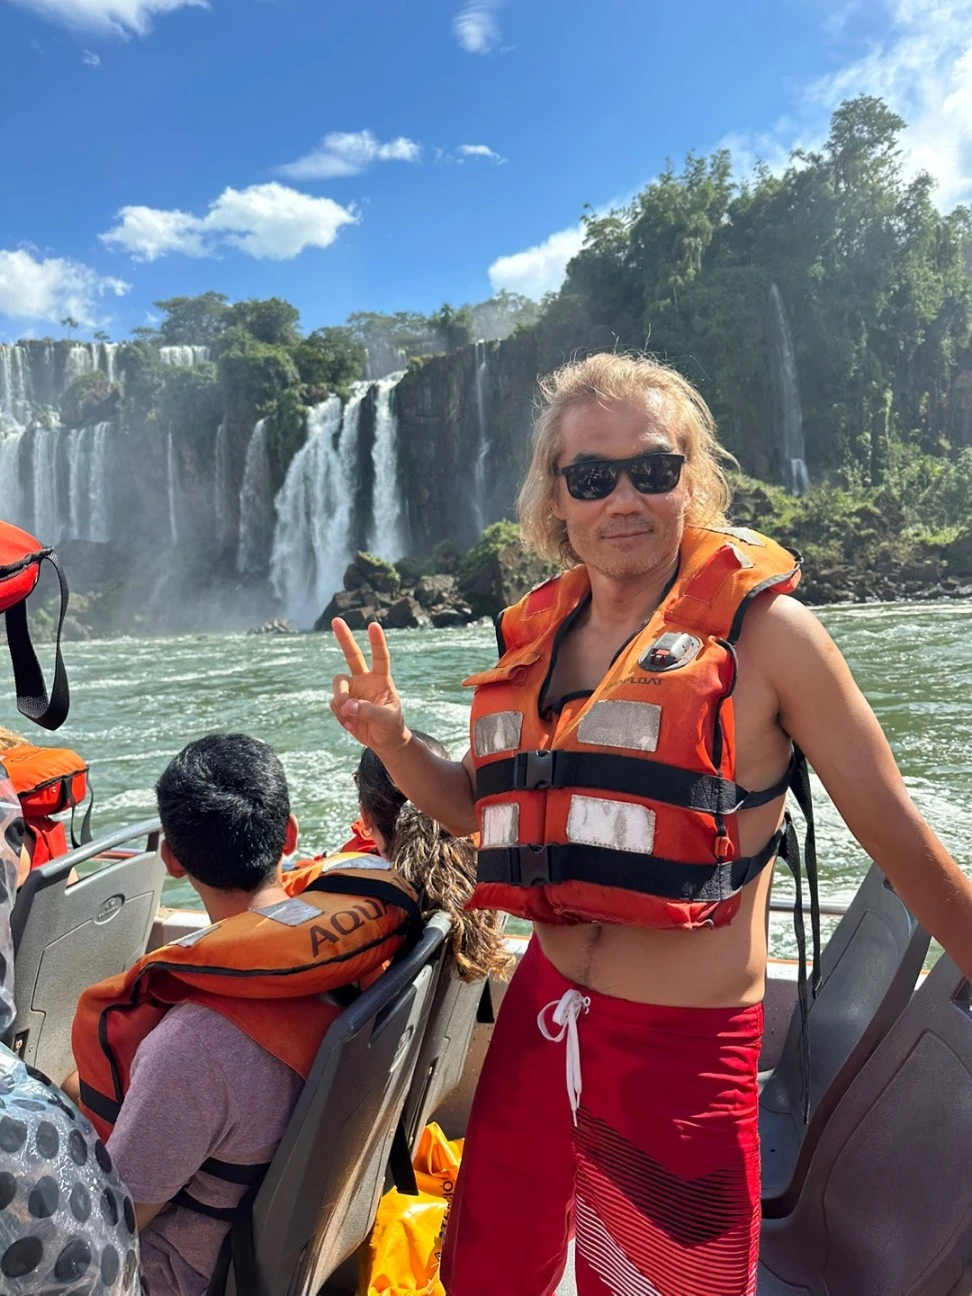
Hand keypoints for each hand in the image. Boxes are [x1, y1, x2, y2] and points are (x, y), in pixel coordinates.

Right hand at [330, 619, 408, 755]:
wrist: (382, 741)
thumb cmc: (391, 725)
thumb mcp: (387, 719)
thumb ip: (369, 711)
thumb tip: (348, 705)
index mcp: (381, 679)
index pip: (380, 657)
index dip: (377, 642)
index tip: (374, 625)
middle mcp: (364, 680)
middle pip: (352, 655)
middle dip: (344, 637)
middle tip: (336, 620)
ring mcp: (352, 690)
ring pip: (338, 684)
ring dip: (341, 697)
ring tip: (349, 713)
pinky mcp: (341, 704)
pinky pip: (334, 704)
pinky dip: (340, 716)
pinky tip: (351, 724)